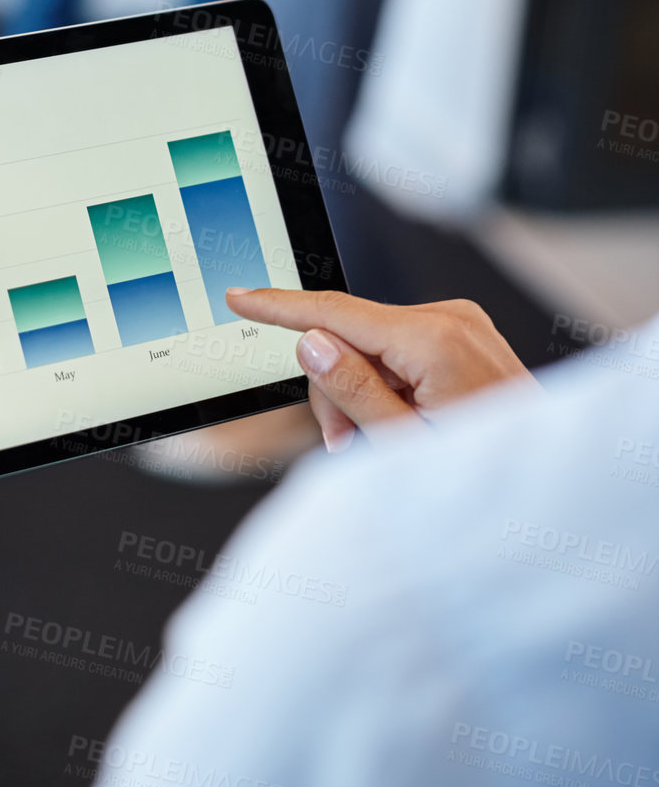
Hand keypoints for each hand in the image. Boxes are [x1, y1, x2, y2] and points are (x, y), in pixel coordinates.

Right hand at [224, 287, 535, 451]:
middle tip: (345, 442)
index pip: (335, 312)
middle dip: (336, 388)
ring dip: (361, 393)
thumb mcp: (402, 444)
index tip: (239, 296)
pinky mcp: (463, 335)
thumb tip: (311, 341)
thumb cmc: (481, 479)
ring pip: (371, 345)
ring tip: (379, 443)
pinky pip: (399, 348)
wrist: (549, 490)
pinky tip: (400, 422)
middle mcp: (451, 318)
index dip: (279, 307)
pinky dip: (386, 385)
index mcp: (435, 339)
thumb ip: (351, 389)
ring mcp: (461, 324)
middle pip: (348, 334)